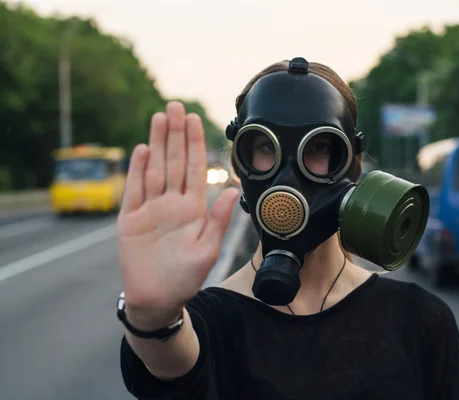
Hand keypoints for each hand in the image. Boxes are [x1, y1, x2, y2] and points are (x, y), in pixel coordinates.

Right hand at [116, 101, 238, 328]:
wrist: (156, 300)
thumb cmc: (185, 278)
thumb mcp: (207, 250)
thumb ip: (218, 219)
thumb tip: (233, 190)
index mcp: (192, 208)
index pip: (194, 168)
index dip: (194, 143)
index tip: (196, 119)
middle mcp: (171, 203)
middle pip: (173, 161)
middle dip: (175, 134)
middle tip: (177, 106)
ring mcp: (150, 209)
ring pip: (153, 169)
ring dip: (156, 144)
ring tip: (160, 117)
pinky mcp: (129, 219)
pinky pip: (133, 190)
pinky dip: (136, 170)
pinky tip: (141, 149)